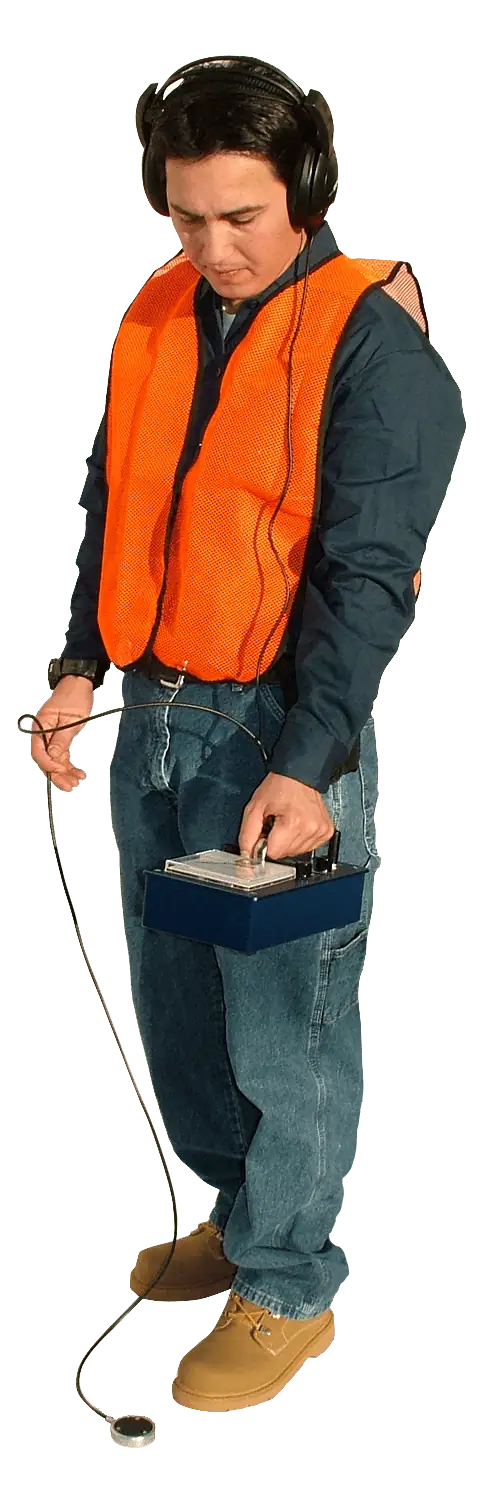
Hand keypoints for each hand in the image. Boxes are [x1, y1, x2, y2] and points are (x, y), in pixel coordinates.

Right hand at [29, 676, 93, 791]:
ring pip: (54, 759)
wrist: (79, 684)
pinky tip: (79, 774)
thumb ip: (62, 738)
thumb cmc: (76, 697)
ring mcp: (50, 736)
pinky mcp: (59, 738)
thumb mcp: (73, 719)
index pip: (38, 749)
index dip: (48, 763)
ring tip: (77, 783)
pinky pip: (60, 755)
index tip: (61, 771)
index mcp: (42, 724)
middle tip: (70, 786)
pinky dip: (68, 765)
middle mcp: (43, 732)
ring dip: (64, 773)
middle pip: (45, 758)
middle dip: (56, 774)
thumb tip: (53, 756)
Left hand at [238, 771, 334, 861]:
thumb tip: (247, 858)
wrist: (299, 774)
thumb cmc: (278, 787)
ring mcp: (321, 831)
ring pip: (297, 853)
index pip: (274, 853)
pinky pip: (309, 848)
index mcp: (293, 823)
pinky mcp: (326, 832)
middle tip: (276, 823)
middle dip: (277, 842)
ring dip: (289, 841)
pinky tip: (298, 824)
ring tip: (287, 822)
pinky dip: (301, 839)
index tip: (266, 829)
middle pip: (285, 854)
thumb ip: (247, 836)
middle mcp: (310, 828)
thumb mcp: (254, 808)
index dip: (265, 844)